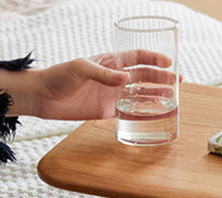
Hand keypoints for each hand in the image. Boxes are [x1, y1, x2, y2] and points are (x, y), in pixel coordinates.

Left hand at [0, 51, 175, 119]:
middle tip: (177, 83)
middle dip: (161, 79)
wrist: (43, 97)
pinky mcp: (107, 111)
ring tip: (173, 99)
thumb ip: (104, 74)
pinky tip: (155, 115)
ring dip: (156, 96)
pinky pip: (129, 112)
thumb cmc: (59, 77)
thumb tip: (126, 79)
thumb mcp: (81, 69)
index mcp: (109, 61)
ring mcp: (112, 94)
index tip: (169, 63)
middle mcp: (114, 77)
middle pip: (143, 76)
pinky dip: (142, 113)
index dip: (154, 58)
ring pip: (140, 94)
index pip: (137, 57)